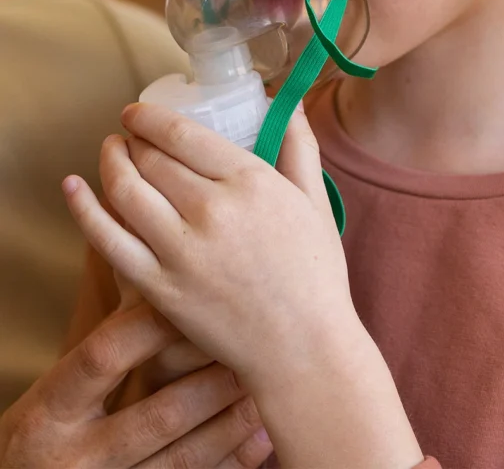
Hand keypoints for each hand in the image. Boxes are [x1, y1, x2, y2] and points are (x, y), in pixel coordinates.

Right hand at [0, 301, 273, 468]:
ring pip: (186, 455)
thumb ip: (110, 326)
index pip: (106, 356)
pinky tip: (264, 433)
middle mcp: (77, 457)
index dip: (156, 326)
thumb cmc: (64, 412)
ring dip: (235, 417)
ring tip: (270, 381)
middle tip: (258, 340)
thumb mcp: (66, 377)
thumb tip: (147, 236)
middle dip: (214, 379)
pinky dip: (234, 458)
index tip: (203, 293)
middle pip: (159, 414)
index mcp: (55, 408)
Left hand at [62, 102, 359, 393]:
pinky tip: (73, 188)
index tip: (137, 114)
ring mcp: (181, 250)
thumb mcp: (315, 201)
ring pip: (126, 190)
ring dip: (109, 162)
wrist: (302, 348)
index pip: (182, 134)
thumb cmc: (314, 275)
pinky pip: (109, 240)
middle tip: (129, 137)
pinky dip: (85, 209)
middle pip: (150, 159)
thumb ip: (299, 146)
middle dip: (133, 140)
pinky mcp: (160, 287)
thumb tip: (285, 104)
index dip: (149, 118)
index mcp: (250, 181)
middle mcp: (211, 210)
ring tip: (110, 152)